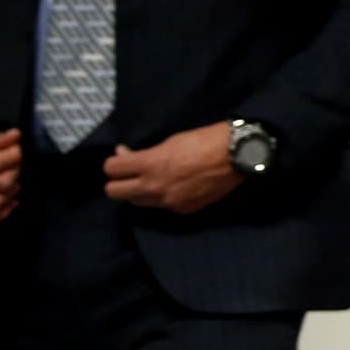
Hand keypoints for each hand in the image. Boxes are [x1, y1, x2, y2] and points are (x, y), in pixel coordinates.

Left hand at [103, 121, 242, 214]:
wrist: (238, 155)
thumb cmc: (205, 139)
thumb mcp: (171, 141)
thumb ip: (147, 153)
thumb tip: (128, 156)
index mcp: (150, 164)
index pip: (111, 169)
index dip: (114, 162)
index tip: (123, 157)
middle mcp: (153, 186)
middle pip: (114, 192)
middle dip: (118, 182)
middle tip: (130, 173)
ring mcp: (168, 201)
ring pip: (137, 202)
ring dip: (139, 191)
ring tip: (153, 180)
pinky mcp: (183, 210)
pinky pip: (162, 206)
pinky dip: (164, 197)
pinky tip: (177, 185)